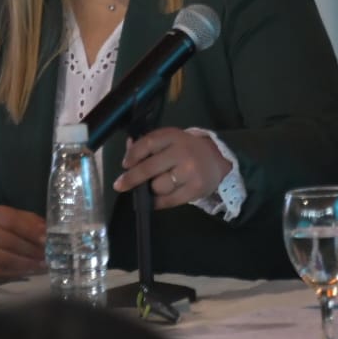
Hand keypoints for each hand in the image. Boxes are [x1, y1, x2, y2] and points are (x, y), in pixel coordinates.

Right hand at [0, 205, 45, 277]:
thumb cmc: (14, 225)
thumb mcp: (25, 218)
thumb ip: (36, 225)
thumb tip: (49, 235)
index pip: (13, 222)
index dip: (30, 231)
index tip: (46, 240)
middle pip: (8, 242)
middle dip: (31, 250)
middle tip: (48, 255)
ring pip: (3, 258)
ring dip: (26, 263)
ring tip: (42, 264)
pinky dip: (17, 271)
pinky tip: (30, 270)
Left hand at [114, 127, 229, 208]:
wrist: (217, 160)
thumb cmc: (187, 150)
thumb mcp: (171, 141)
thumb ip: (149, 144)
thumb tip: (127, 146)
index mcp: (175, 136)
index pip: (148, 143)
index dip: (133, 155)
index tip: (125, 165)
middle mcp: (183, 152)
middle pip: (149, 168)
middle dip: (131, 178)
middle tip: (120, 185)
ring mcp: (190, 171)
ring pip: (158, 186)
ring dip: (152, 189)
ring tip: (157, 185)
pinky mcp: (195, 188)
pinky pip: (167, 200)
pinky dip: (158, 202)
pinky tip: (157, 198)